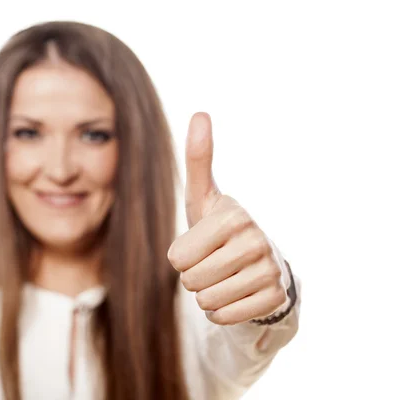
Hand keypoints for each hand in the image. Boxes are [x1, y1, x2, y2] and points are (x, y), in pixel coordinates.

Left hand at [168, 113, 287, 324]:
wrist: (259, 261)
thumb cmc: (220, 228)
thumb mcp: (204, 197)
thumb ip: (198, 159)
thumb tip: (201, 112)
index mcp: (232, 215)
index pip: (176, 259)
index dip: (182, 257)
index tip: (202, 244)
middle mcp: (255, 240)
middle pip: (190, 281)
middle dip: (194, 276)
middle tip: (214, 261)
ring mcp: (269, 271)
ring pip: (206, 302)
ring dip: (208, 294)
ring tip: (225, 275)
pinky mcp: (275, 297)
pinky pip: (224, 317)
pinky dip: (223, 311)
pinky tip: (236, 292)